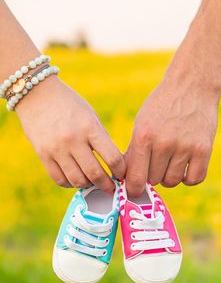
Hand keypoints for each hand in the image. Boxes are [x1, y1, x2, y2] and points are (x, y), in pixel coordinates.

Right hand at [16, 76, 124, 192]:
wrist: (36, 95)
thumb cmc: (70, 105)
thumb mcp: (91, 116)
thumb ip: (101, 140)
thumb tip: (113, 165)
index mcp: (90, 127)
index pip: (112, 158)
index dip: (121, 171)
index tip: (122, 175)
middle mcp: (73, 140)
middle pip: (95, 174)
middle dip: (107, 185)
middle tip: (111, 188)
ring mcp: (56, 149)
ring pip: (77, 181)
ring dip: (89, 186)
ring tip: (93, 183)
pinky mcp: (43, 155)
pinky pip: (59, 179)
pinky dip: (70, 183)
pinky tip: (76, 178)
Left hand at [125, 74, 218, 196]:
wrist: (190, 86)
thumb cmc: (161, 107)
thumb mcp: (141, 124)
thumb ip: (133, 151)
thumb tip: (126, 178)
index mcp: (143, 136)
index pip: (135, 177)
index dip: (133, 188)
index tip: (134, 191)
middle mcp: (163, 143)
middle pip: (153, 180)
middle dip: (151, 175)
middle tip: (155, 163)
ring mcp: (185, 147)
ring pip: (172, 182)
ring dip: (169, 176)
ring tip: (169, 162)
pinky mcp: (203, 149)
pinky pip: (193, 179)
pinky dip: (188, 177)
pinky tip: (184, 166)